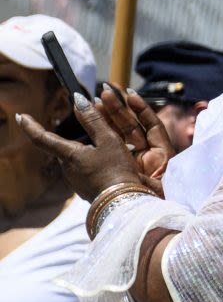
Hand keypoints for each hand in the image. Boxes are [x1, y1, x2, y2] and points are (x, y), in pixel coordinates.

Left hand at [15, 85, 170, 200]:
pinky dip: (97, 163)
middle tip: (105, 137)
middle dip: (82, 139)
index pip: (42, 138)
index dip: (30, 126)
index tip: (20, 116)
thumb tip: (79, 100)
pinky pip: (86, 168)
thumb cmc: (116, 169)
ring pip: (79, 157)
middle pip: (68, 147)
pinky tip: (114, 166)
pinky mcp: (84, 187)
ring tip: (116, 153)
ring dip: (92, 151)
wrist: (122, 202)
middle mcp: (66, 169)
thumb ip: (94, 119)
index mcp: (69, 155)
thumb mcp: (109, 140)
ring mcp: (74, 180)